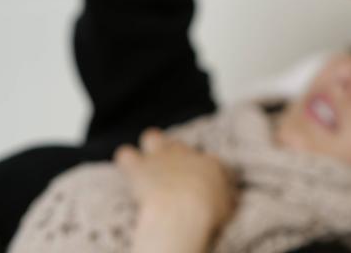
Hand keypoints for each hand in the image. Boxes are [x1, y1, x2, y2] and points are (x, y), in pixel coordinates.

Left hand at [114, 128, 233, 230]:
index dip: (204, 174)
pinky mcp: (139, 166)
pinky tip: (128, 171)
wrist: (182, 210)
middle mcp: (187, 155)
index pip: (211, 162)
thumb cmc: (206, 213)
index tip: (202, 188)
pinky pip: (126, 154)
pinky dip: (127, 161)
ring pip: (152, 137)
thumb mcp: (224, 207)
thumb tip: (221, 199)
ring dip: (149, 149)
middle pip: (179, 145)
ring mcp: (162, 157)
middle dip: (174, 155)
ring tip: (146, 166)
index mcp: (211, 165)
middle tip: (171, 175)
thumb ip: (221, 198)